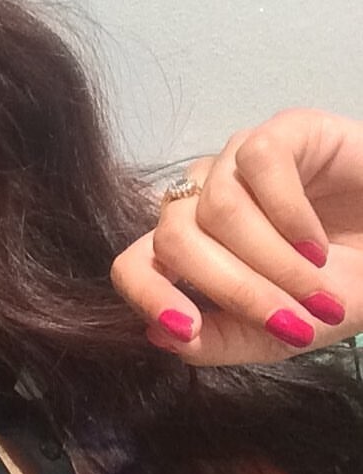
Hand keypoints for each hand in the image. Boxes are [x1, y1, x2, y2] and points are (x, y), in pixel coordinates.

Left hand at [111, 109, 362, 364]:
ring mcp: (233, 163)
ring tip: (321, 290)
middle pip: (173, 240)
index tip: (186, 327)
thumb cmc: (344, 286)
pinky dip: (291, 216)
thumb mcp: (281, 332)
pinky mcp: (280, 132)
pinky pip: (259, 164)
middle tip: (293, 321)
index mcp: (187, 248)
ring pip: (218, 208)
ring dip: (275, 263)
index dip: (148, 296)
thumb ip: (220, 340)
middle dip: (235, 290)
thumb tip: (156, 336)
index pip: (131, 264)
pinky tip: (317, 243)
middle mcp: (198, 200)